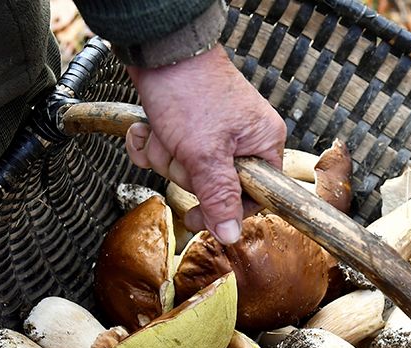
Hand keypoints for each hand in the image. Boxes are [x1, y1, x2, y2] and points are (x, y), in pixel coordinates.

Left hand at [125, 45, 285, 243]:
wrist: (157, 49)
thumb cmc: (189, 91)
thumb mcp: (205, 154)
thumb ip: (219, 197)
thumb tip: (231, 235)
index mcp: (262, 143)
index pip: (254, 196)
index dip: (224, 210)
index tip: (197, 217)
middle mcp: (242, 138)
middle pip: (213, 185)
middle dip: (184, 170)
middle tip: (181, 149)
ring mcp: (213, 131)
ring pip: (185, 169)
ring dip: (165, 155)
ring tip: (165, 131)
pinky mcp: (187, 124)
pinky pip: (169, 152)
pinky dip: (153, 144)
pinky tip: (148, 129)